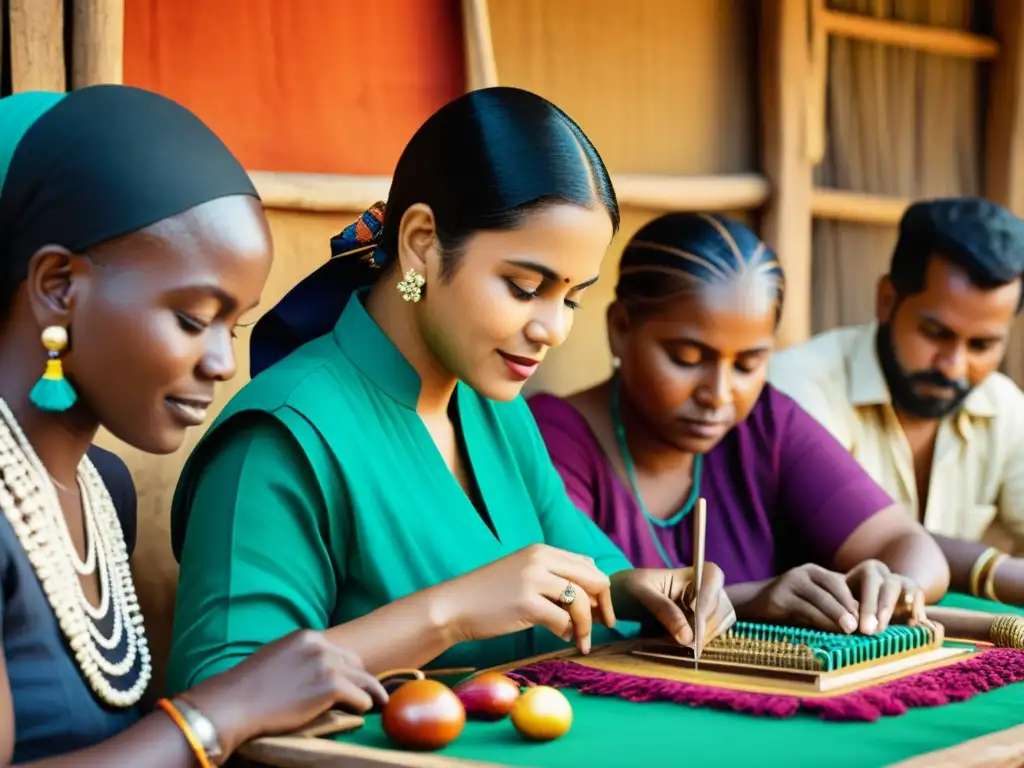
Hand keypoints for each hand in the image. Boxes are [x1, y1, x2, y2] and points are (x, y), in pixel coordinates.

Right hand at [182, 630, 388, 754]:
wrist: (233, 704)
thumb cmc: (248, 688)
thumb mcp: (277, 657)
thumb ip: (299, 657)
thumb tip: (315, 670)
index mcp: (307, 636)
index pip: (338, 650)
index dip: (346, 667)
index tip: (352, 679)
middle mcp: (320, 645)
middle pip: (355, 662)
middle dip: (360, 678)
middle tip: (369, 694)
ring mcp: (327, 664)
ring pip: (364, 679)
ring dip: (371, 693)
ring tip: (380, 704)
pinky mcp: (332, 686)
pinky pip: (361, 697)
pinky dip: (363, 706)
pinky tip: (362, 713)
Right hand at [437, 544, 616, 654]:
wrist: (454, 606)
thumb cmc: (489, 594)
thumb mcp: (523, 573)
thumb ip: (554, 574)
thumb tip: (593, 587)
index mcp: (542, 551)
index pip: (588, 565)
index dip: (600, 590)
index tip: (600, 611)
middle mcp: (541, 559)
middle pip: (593, 579)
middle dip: (604, 606)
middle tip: (604, 625)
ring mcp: (533, 579)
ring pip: (580, 601)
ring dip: (587, 626)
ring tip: (581, 641)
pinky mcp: (526, 602)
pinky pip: (562, 620)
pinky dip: (567, 632)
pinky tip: (560, 637)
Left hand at [610, 564, 735, 652]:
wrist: (617, 601)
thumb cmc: (627, 589)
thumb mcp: (641, 595)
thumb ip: (665, 611)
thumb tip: (689, 637)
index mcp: (687, 573)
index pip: (712, 577)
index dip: (709, 600)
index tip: (695, 627)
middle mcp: (700, 588)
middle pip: (719, 605)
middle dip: (704, 627)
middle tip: (684, 643)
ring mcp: (702, 607)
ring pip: (717, 624)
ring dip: (701, 638)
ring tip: (677, 643)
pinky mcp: (698, 625)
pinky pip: (708, 636)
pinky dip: (697, 644)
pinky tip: (680, 646)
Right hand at [743, 562, 921, 634]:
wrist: (751, 604)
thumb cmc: (789, 606)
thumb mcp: (811, 600)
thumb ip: (832, 604)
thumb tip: (864, 620)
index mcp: (813, 572)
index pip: (839, 582)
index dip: (855, 600)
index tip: (869, 618)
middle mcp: (801, 573)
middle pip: (832, 588)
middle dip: (849, 607)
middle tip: (863, 625)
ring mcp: (788, 583)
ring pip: (819, 599)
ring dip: (836, 615)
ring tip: (850, 629)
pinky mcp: (777, 598)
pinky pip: (803, 609)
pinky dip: (818, 620)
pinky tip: (827, 631)